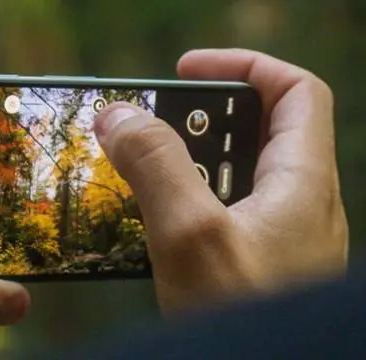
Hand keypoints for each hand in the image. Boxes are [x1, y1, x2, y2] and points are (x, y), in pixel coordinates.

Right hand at [94, 49, 347, 315]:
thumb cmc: (244, 320)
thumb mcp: (191, 235)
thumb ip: (155, 166)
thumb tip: (118, 114)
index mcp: (301, 182)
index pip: (293, 91)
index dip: (242, 67)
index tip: (183, 70)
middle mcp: (297, 205)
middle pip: (254, 132)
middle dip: (196, 123)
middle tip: (146, 133)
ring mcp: (277, 238)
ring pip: (230, 178)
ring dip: (183, 170)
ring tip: (137, 179)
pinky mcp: (254, 264)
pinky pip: (220, 216)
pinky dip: (184, 208)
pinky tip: (149, 229)